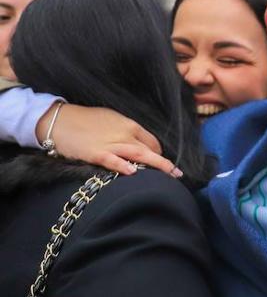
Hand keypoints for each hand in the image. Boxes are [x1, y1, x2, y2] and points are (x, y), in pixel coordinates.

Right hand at [36, 103, 181, 177]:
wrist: (60, 120)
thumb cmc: (85, 120)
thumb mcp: (111, 120)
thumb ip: (125, 132)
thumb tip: (138, 144)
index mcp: (129, 125)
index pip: (151, 141)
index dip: (158, 154)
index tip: (161, 164)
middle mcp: (124, 133)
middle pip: (149, 149)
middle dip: (164, 163)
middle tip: (177, 174)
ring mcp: (111, 143)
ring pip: (139, 154)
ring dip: (157, 165)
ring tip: (170, 176)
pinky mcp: (96, 153)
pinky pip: (113, 160)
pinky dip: (123, 166)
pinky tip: (133, 172)